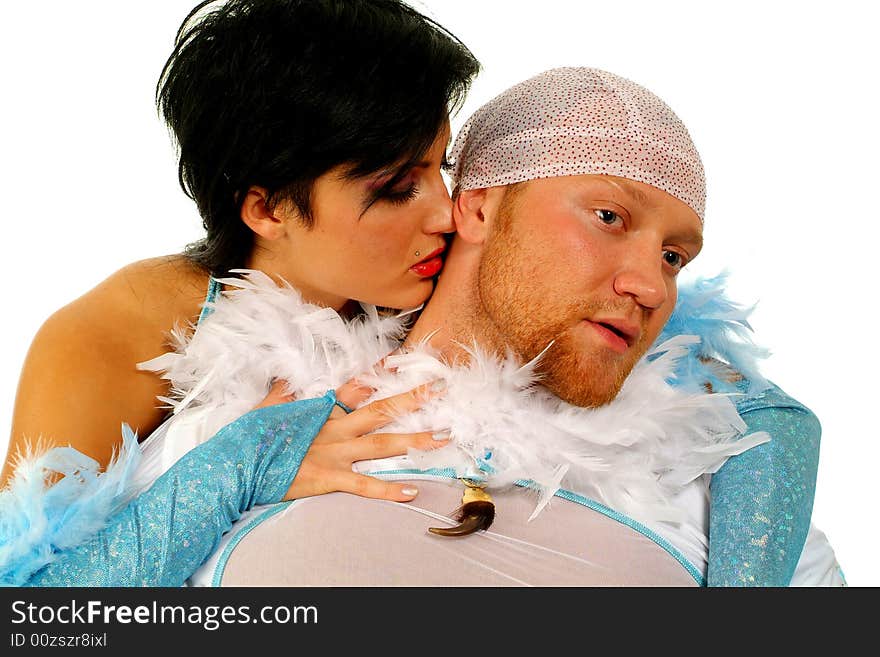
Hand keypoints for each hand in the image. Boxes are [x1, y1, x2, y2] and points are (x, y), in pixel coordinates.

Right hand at [254, 378, 447, 502]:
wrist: (232, 466)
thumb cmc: (248, 438)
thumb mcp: (266, 409)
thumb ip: (282, 393)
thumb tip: (286, 376)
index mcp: (321, 410)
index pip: (356, 386)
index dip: (380, 372)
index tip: (401, 360)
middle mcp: (334, 428)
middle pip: (381, 410)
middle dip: (412, 399)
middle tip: (440, 389)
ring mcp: (333, 452)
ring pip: (383, 444)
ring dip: (415, 440)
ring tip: (443, 436)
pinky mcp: (327, 478)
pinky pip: (364, 485)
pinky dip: (388, 490)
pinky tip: (412, 491)